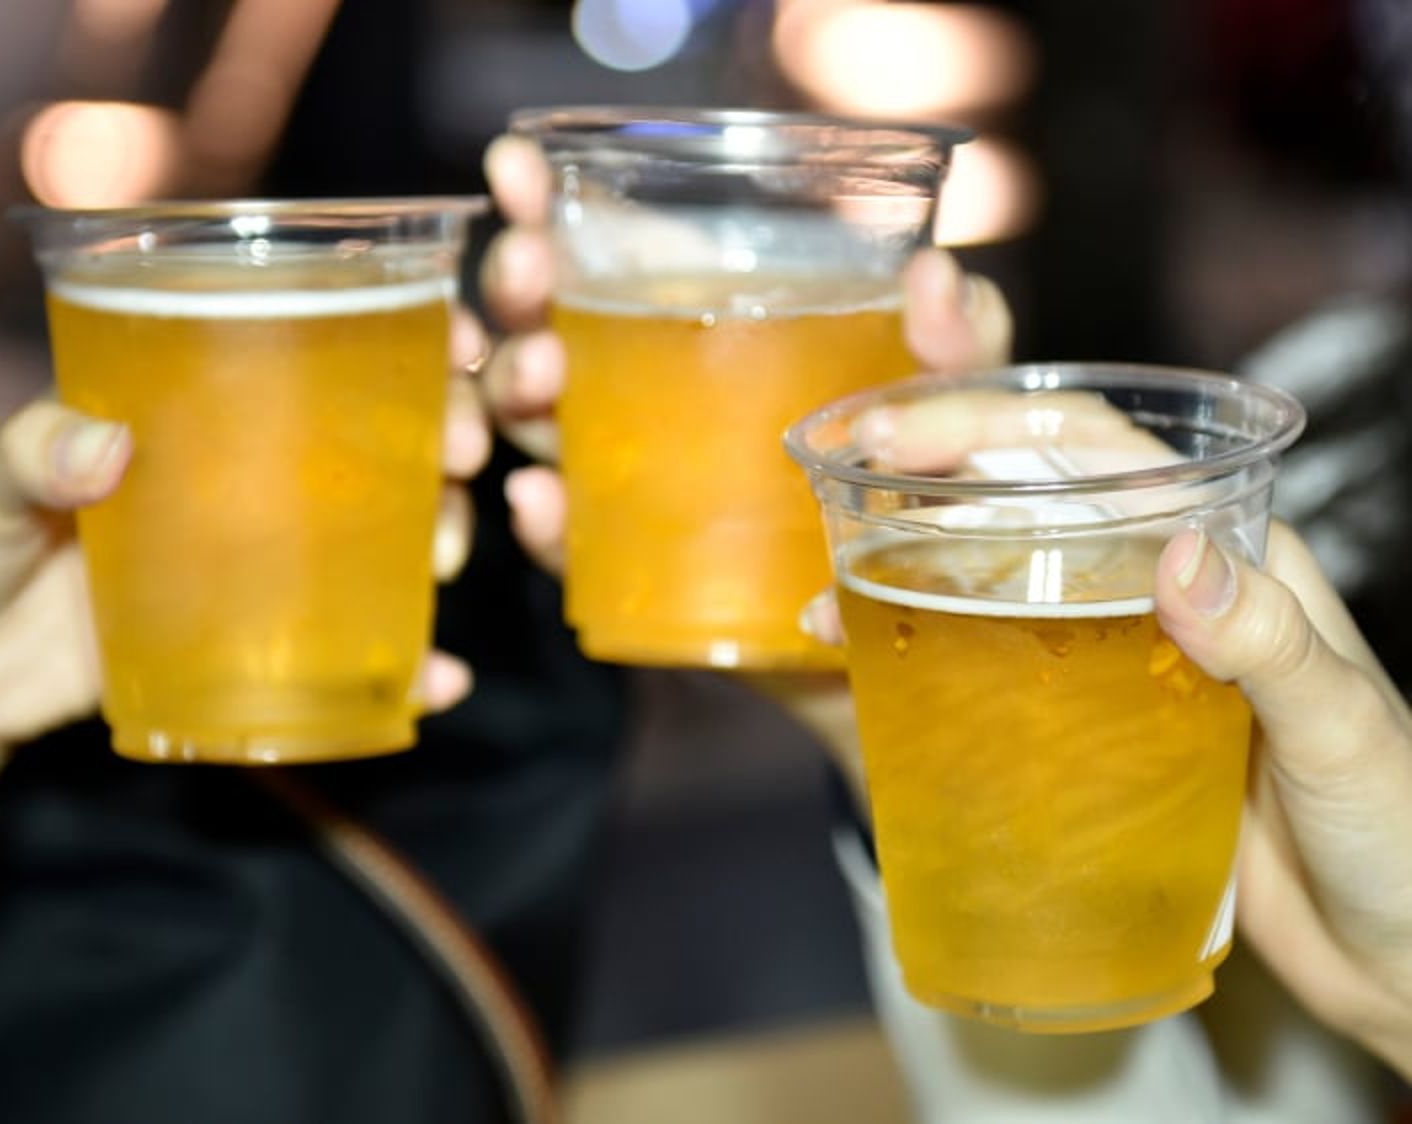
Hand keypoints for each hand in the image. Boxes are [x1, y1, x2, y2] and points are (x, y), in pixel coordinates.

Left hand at [0, 318, 490, 853]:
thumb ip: (23, 454)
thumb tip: (104, 447)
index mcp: (194, 410)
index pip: (314, 349)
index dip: (400, 336)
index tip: (456, 339)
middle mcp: (248, 478)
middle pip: (381, 441)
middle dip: (446, 436)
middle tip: (461, 451)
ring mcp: (262, 563)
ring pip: (387, 538)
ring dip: (441, 539)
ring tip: (447, 556)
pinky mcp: (258, 647)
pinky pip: (352, 656)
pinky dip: (406, 672)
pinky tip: (439, 681)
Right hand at [477, 132, 1013, 573]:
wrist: (916, 627)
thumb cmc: (929, 494)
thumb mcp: (957, 405)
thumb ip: (960, 341)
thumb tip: (932, 275)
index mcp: (710, 320)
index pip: (610, 245)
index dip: (548, 200)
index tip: (515, 164)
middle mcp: (649, 388)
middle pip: (550, 319)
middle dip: (519, 281)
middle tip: (532, 266)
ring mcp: (633, 477)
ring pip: (536, 420)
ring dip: (519, 385)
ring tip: (545, 369)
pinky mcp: (638, 566)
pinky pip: (571, 543)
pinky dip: (547, 522)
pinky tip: (541, 496)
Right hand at [805, 388, 1411, 1078]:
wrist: (1397, 958)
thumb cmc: (1404, 835)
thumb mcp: (1348, 734)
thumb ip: (1274, 647)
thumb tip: (1182, 558)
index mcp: (1240, 553)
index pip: (1102, 454)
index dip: (995, 426)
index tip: (900, 437)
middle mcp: (1171, 586)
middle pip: (1034, 498)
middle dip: (933, 474)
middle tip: (841, 478)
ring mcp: (1125, 657)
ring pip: (1003, 581)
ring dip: (912, 570)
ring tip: (828, 595)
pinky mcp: (1096, 727)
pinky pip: (1002, 669)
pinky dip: (932, 658)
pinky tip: (873, 665)